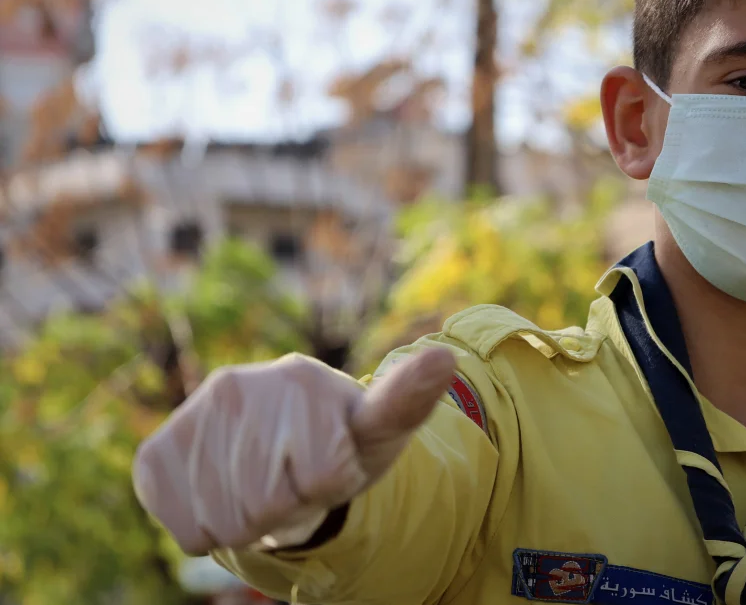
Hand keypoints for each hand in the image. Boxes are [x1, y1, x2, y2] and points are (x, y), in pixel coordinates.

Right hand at [132, 347, 455, 554]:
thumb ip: (408, 400)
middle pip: (272, 504)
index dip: (333, 482)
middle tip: (294, 478)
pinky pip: (189, 529)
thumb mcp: (379, 427)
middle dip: (291, 505)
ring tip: (262, 485)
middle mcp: (239, 386)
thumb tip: (445, 357)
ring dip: (252, 521)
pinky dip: (210, 530)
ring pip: (229, 523)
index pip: (323, 476)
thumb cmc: (338, 439)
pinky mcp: (156, 452)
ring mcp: (193, 416)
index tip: (334, 458)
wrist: (280, 446)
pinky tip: (223, 494)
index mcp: (302, 378)